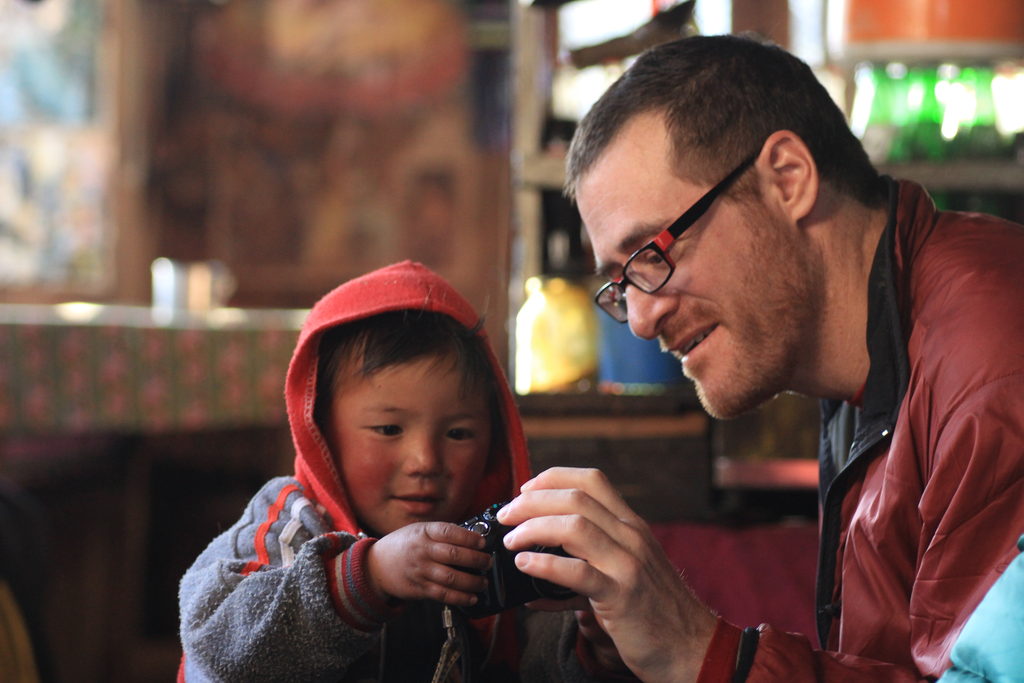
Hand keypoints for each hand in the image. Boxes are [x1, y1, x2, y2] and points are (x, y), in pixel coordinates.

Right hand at [367, 521, 490, 605]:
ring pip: (450, 577)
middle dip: (476, 560)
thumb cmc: (404, 544)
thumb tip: (473, 537)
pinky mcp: (419, 588)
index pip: (449, 532)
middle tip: (487, 562)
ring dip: (472, 582)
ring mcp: (420, 571)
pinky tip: (472, 597)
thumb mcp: (420, 530)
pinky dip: (460, 597)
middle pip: (453, 555)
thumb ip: (442, 534)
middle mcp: (422, 551)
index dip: (469, 538)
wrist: (377, 565)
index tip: (483, 543)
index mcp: (424, 532)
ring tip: (483, 582)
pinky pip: (442, 594)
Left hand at [497, 467, 716, 682]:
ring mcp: (628, 564)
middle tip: (506, 515)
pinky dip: (544, 566)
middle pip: (575, 498)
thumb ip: (584, 562)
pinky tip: (526, 566)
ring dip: (533, 528)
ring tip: (511, 541)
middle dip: (531, 501)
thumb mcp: (625, 572)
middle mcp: (631, 537)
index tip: (525, 490)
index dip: (553, 478)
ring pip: (574, 527)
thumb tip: (532, 566)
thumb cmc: (654, 612)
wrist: (693, 647)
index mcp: (632, 526)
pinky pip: (577, 573)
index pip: (592, 480)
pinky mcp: (622, 596)